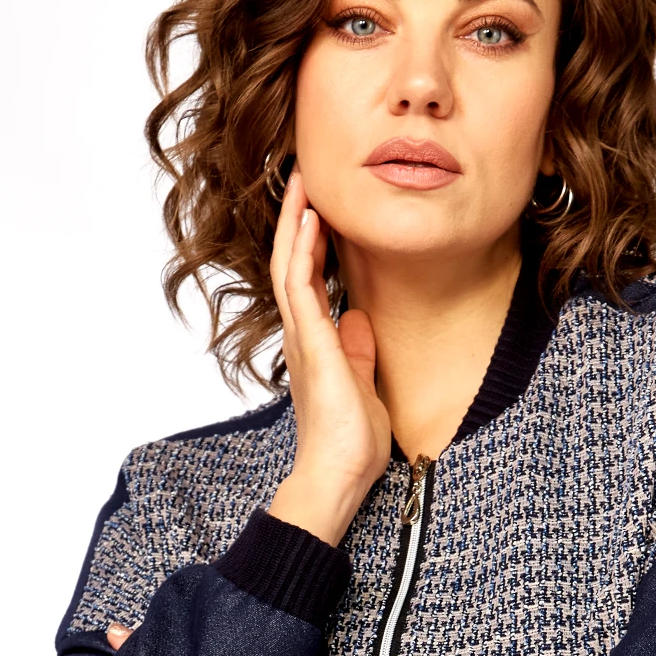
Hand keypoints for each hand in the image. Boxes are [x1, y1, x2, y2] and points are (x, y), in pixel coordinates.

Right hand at [267, 169, 390, 544]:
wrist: (339, 477)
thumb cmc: (351, 444)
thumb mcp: (364, 386)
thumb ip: (359, 352)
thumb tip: (360, 322)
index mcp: (315, 343)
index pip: (308, 280)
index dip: (312, 242)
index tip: (320, 205)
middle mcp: (302, 335)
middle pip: (293, 263)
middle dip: (297, 219)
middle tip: (302, 178)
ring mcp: (303, 338)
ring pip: (290, 266)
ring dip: (295, 223)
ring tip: (301, 183)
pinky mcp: (312, 345)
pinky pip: (301, 287)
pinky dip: (304, 251)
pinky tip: (312, 220)